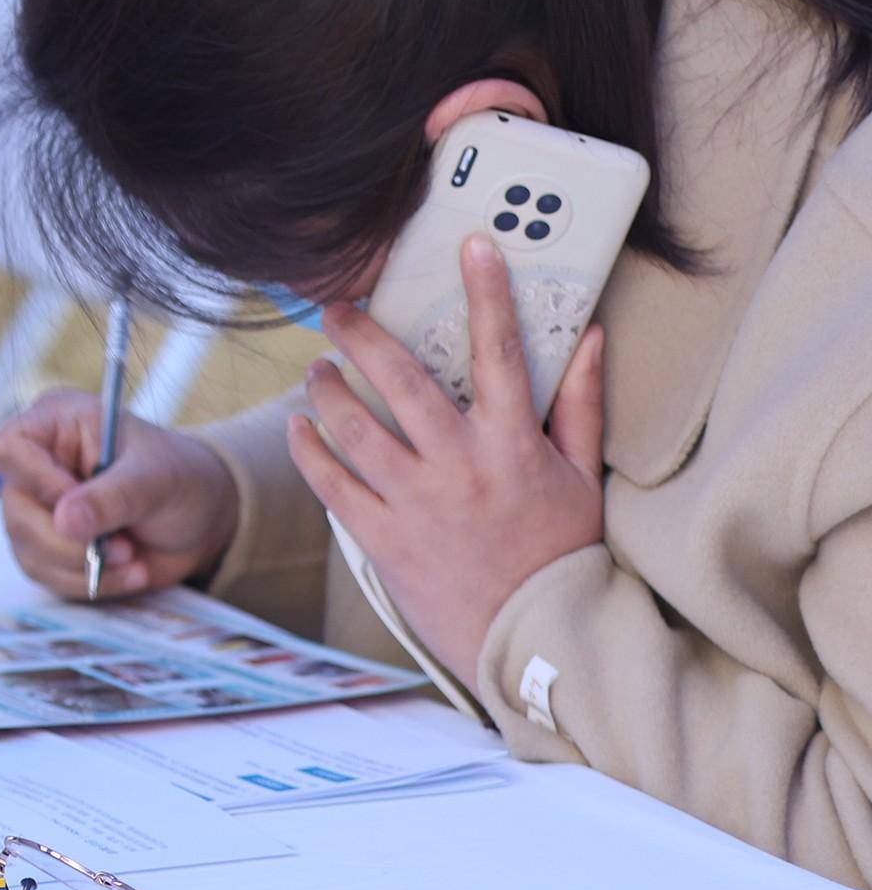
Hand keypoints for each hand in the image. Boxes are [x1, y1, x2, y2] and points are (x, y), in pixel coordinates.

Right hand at [0, 391, 238, 600]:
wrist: (205, 519)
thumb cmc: (181, 478)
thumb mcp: (156, 479)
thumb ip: (112, 497)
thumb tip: (65, 522)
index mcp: (57, 424)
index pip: (10, 449)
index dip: (38, 482)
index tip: (79, 506)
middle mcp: (39, 465)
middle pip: (16, 511)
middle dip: (70, 542)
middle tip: (123, 548)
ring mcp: (41, 509)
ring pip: (29, 549)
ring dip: (84, 567)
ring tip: (133, 559)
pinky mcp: (51, 547)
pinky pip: (47, 575)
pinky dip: (89, 583)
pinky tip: (128, 574)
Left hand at [294, 236, 606, 681]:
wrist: (539, 642)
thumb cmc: (563, 554)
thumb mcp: (583, 477)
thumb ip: (580, 404)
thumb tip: (591, 336)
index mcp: (515, 446)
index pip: (501, 353)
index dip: (487, 294)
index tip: (472, 246)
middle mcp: (461, 466)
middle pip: (401, 379)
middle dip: (361, 333)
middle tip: (337, 308)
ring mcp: (418, 502)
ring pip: (353, 426)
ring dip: (326, 388)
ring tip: (317, 369)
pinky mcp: (383, 538)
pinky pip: (331, 482)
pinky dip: (308, 448)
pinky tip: (299, 427)